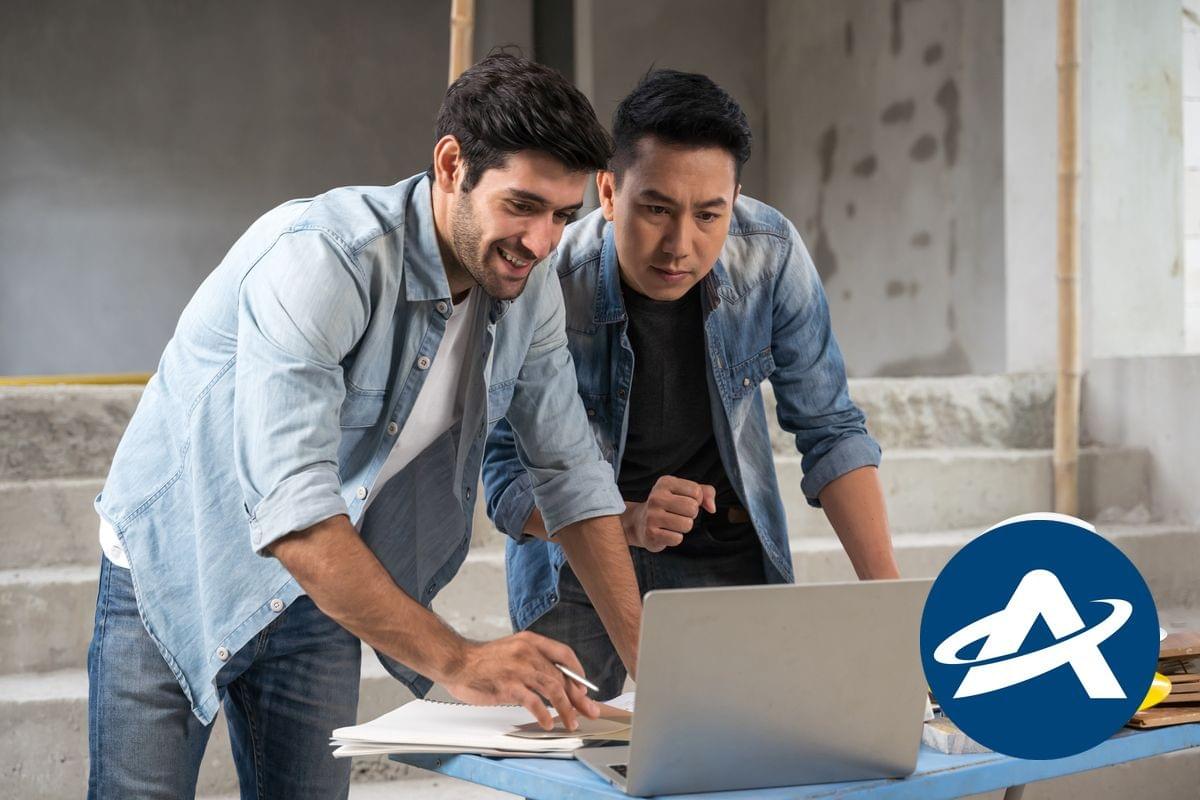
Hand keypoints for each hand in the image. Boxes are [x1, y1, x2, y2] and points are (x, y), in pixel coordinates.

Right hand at [438, 631, 599, 730]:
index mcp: (531, 641)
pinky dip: (544, 714)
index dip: (578, 672)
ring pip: (553, 689)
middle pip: (562, 676)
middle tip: (589, 711)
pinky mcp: (509, 685)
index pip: (564, 654)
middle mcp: (528, 652)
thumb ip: (533, 661)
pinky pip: (533, 702)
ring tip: (571, 722)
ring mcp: (519, 669)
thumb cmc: (483, 660)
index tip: (584, 689)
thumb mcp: (513, 650)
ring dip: (566, 709)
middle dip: (578, 698)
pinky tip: (548, 723)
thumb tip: (556, 681)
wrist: (457, 661)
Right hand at [620, 476, 716, 551]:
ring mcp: (652, 516)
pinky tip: (666, 533)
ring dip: (684, 527)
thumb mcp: (686, 492)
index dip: (696, 500)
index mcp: (665, 482)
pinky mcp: (651, 534)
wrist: (640, 523)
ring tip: (673, 524)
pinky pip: (677, 539)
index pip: (696, 492)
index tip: (684, 501)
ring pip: (687, 525)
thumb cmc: (668, 505)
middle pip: (692, 508)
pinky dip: (675, 538)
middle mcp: (656, 497)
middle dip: (691, 514)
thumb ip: (706, 492)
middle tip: (679, 514)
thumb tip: (712, 508)